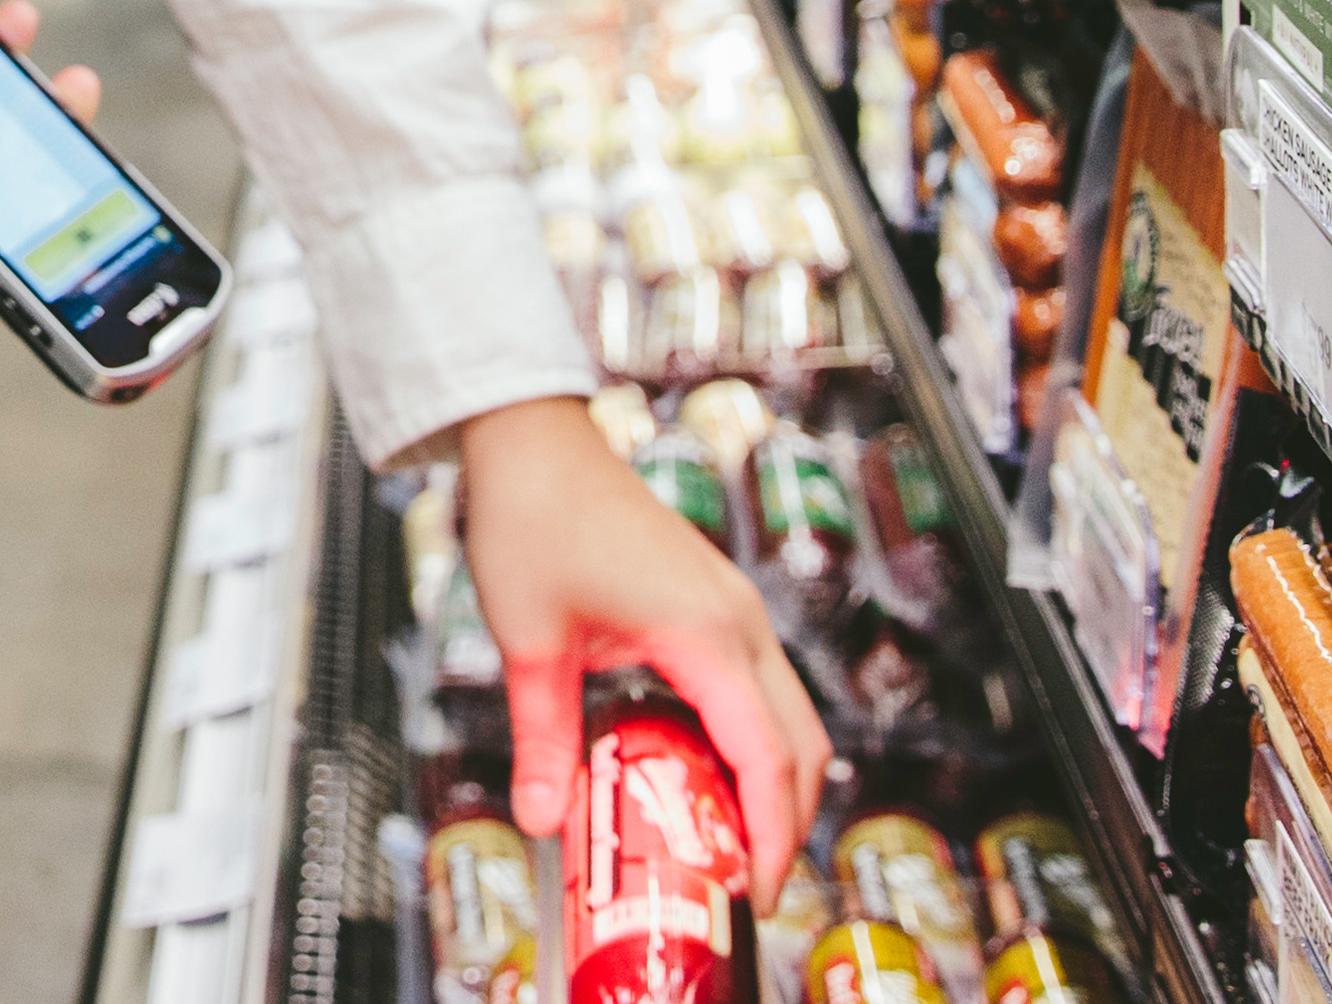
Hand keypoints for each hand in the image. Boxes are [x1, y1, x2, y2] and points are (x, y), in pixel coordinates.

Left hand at [461, 395, 832, 910]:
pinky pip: (759, 686)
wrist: (533, 437)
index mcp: (705, 634)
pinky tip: (705, 772)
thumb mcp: (531, 642)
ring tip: (729, 843)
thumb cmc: (533, 518)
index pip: (768, 758)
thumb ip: (543, 738)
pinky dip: (752, 740)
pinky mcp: (716, 600)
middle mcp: (738, 621)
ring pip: (788, 715)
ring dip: (774, 782)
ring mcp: (733, 607)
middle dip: (786, 822)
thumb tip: (541, 820)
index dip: (772, 835)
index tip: (756, 893)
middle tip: (746, 886)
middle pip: (800, 745)